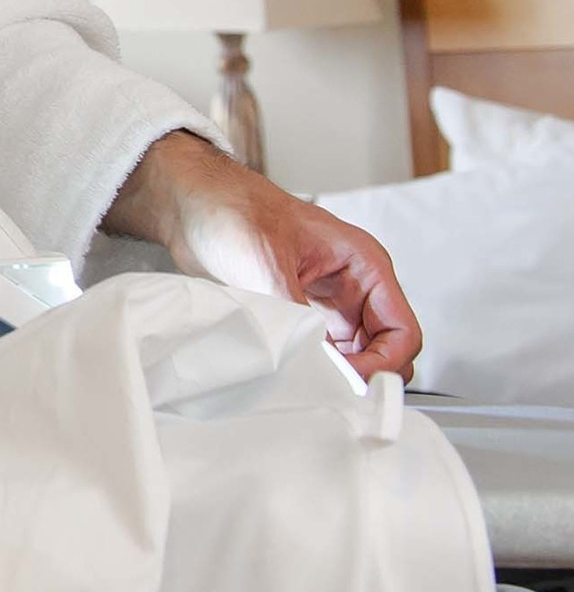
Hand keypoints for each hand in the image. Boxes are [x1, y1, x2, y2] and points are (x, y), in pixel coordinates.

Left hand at [110, 132, 422, 380]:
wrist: (189, 201)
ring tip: (312, 383)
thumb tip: (315, 362)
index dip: (384, 364)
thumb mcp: (267, 263)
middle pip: (386, 348)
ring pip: (357, 354)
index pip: (402, 331)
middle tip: (333, 390)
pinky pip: (325, 349)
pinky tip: (297, 372)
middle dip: (367, 373)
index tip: (351, 381)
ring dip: (342, 373)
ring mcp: (327, 300)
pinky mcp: (300, 311)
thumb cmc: (231, 207)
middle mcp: (353, 284)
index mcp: (363, 264)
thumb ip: (295, 314)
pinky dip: (318, 365)